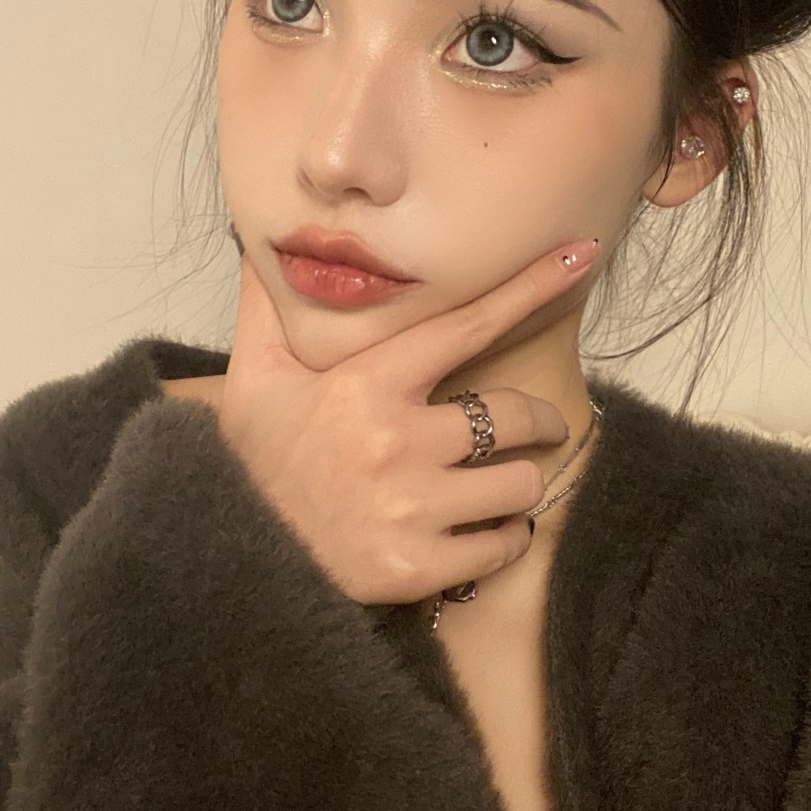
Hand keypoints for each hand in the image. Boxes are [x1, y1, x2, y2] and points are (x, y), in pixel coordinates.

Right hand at [215, 237, 599, 605]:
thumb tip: (263, 242)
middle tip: (532, 428)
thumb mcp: (253, 378)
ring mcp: (410, 508)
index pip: (467, 325)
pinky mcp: (419, 567)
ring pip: (520, 484)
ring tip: (491, 486)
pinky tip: (477, 532)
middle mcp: (396, 442)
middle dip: (537, 421)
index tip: (579, 256)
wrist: (230, 559)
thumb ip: (269, 308)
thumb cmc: (256, 463)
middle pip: (516, 415)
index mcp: (366, 385)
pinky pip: (505, 545)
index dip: (529, 288)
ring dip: (516, 483)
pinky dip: (504, 539)